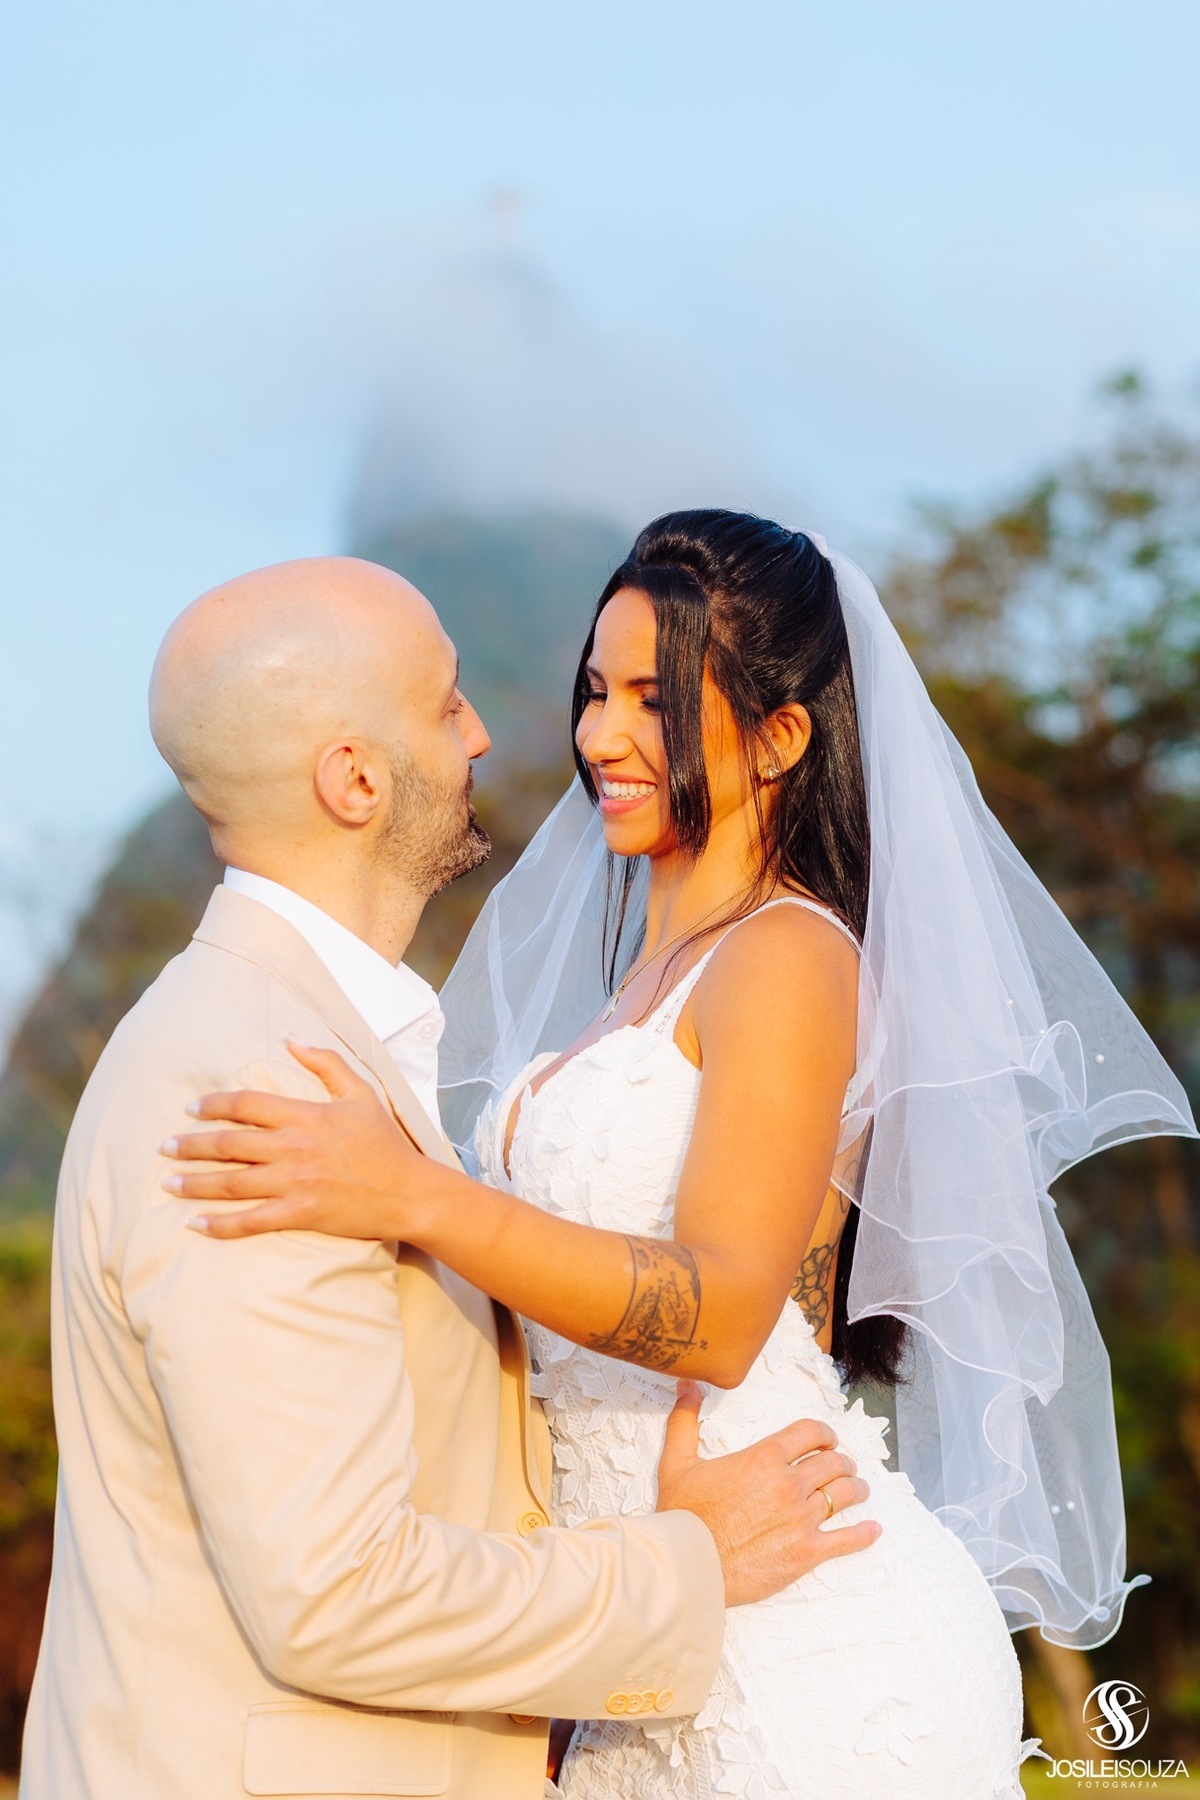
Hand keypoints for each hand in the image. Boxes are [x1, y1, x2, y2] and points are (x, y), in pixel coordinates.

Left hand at [161, 1042, 437, 1242]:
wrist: (410, 1192)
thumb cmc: (385, 1142)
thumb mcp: (360, 1093)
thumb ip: (325, 1062)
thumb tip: (290, 1037)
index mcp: (306, 1116)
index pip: (247, 1105)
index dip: (214, 1106)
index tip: (191, 1110)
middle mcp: (295, 1148)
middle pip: (230, 1144)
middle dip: (191, 1145)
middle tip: (164, 1147)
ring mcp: (296, 1184)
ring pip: (232, 1183)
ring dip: (194, 1183)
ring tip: (167, 1183)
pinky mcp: (300, 1215)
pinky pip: (251, 1221)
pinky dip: (220, 1224)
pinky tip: (195, 1224)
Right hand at [655, 1383, 878, 1605]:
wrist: (690, 1564)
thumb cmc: (683, 1515)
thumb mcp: (678, 1461)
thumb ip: (686, 1421)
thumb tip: (687, 1385)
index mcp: (764, 1458)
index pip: (810, 1433)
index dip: (824, 1434)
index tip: (827, 1440)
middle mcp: (789, 1483)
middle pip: (833, 1463)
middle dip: (842, 1462)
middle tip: (843, 1466)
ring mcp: (802, 1518)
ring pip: (844, 1495)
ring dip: (856, 1490)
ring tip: (858, 1490)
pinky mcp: (807, 1552)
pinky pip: (848, 1539)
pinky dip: (865, 1534)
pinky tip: (873, 1530)